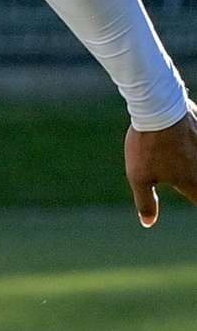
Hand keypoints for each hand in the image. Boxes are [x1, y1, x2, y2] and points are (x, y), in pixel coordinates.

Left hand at [125, 103, 196, 226]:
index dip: (196, 204)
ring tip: (184, 165)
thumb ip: (145, 202)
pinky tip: (189, 149)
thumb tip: (147, 223)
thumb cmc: (147, 144)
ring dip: (193, 165)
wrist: (158, 107)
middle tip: (185, 183)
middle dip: (193, 186)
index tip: (191, 198)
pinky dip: (195, 150)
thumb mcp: (139, 176)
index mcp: (192, 182)